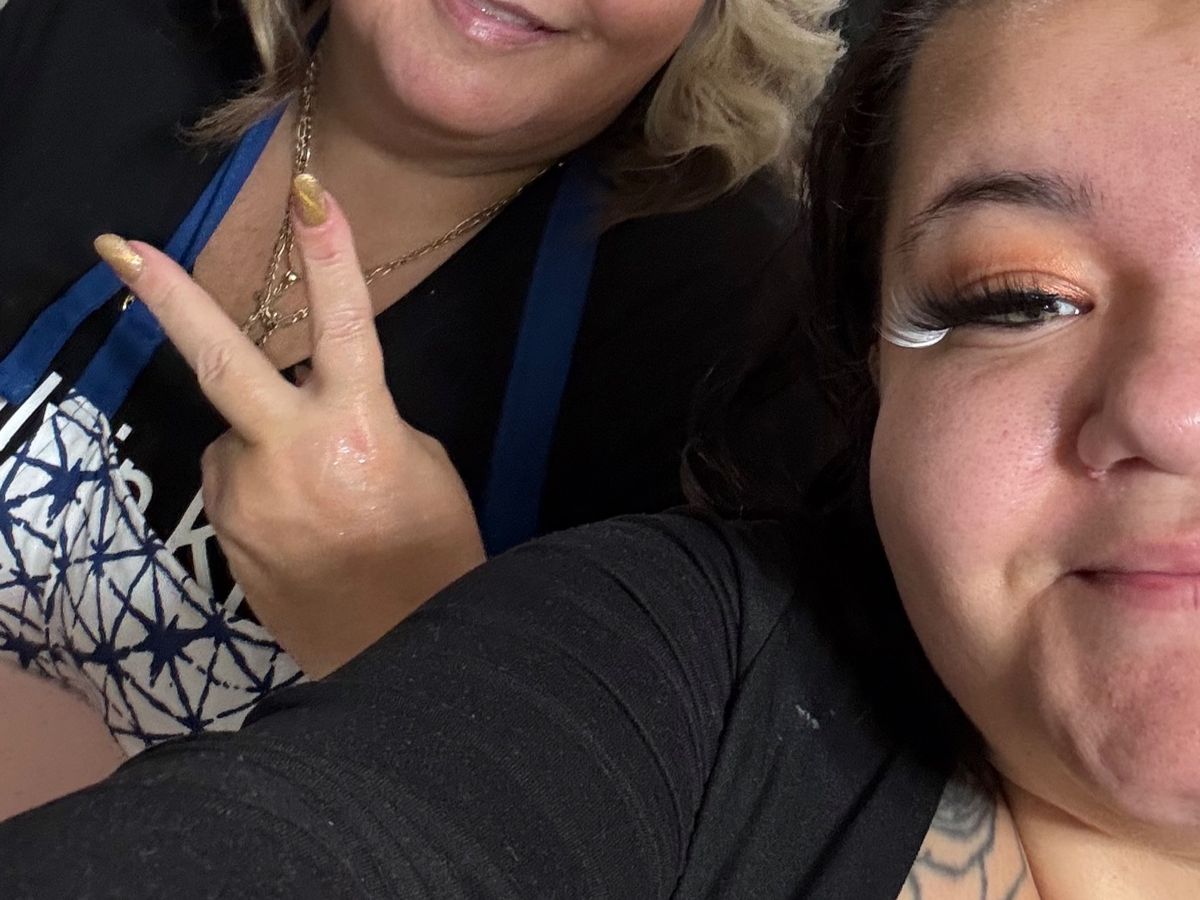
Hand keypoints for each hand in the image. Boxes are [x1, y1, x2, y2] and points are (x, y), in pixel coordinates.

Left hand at [94, 175, 486, 676]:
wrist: (405, 655)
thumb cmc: (435, 555)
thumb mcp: (424, 469)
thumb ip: (363, 422)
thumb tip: (319, 412)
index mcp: (356, 430)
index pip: (346, 326)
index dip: (329, 256)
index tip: (308, 192)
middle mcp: (286, 454)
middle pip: (219, 362)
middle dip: (166, 298)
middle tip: (116, 247)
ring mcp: (244, 499)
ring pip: (237, 439)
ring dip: (266, 444)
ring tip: (323, 502)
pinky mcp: (224, 538)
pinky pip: (237, 486)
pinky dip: (263, 488)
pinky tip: (305, 530)